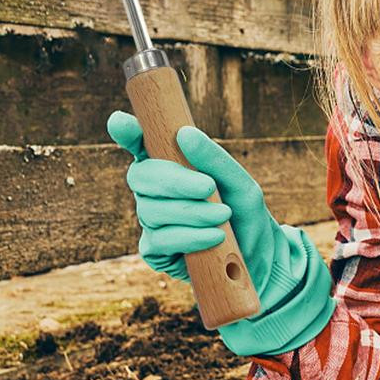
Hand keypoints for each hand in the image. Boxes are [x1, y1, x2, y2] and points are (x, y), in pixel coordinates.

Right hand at [106, 110, 232, 280]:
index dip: (127, 133)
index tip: (121, 122)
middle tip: (209, 187)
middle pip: (141, 176)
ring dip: (192, 212)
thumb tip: (184, 134)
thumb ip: (214, 159)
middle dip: (175, 181)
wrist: (258, 257)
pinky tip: (215, 237)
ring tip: (223, 216)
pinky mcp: (154, 250)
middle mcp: (155, 191)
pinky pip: (160, 239)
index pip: (141, 145)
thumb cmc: (245, 213)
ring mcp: (151, 220)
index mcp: (171, 166)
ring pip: (152, 210)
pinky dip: (190, 236)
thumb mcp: (240, 183)